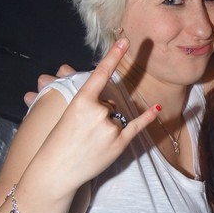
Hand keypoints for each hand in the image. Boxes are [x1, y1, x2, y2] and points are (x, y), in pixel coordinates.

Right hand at [34, 40, 160, 192]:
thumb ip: (87, 103)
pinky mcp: (119, 143)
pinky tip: (158, 108)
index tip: (124, 40)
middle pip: (110, 103)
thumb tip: (104, 99)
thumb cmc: (58, 143)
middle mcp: (98, 112)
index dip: (113, 56)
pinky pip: (136, 125)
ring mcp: (110, 128)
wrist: (55, 172)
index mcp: (81, 101)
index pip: (101, 74)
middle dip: (100, 114)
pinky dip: (147, 117)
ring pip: (117, 116)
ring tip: (91, 142)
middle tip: (82, 132)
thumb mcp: (67, 115)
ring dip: (108, 126)